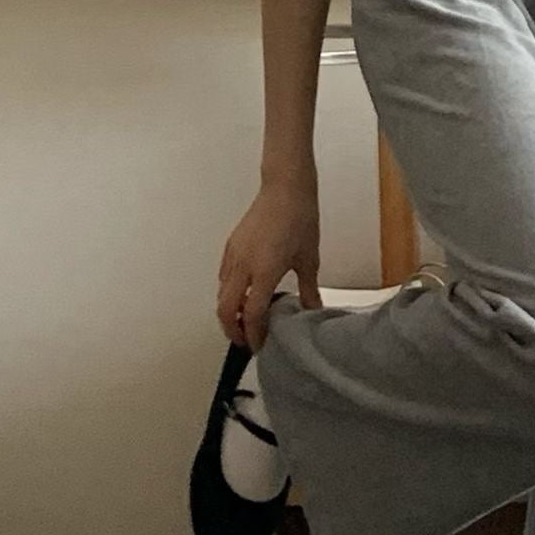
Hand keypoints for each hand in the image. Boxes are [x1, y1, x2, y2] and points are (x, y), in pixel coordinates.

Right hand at [215, 167, 322, 351]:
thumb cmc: (300, 219)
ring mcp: (233, 255)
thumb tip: (312, 309)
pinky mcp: (231, 246)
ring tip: (246, 321)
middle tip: (246, 340)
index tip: (259, 346)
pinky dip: (229, 292)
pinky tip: (244, 295)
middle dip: (233, 329)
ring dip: (230, 312)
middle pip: (226, 309)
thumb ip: (308, 289)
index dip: (254, 334)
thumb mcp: (309, 259)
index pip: (253, 314)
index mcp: (264, 272)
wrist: (285, 188)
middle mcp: (243, 266)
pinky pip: (223, 277)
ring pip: (222, 293)